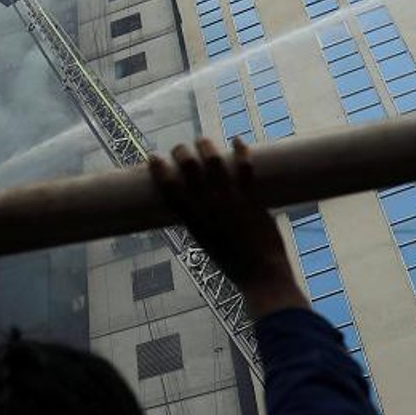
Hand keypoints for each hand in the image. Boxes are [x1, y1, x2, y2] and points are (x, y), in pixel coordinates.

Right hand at [149, 138, 307, 318]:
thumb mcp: (207, 243)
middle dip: (181, 152)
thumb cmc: (233, 264)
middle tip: (181, 149)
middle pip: (189, 167)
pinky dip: (241, 151)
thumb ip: (201, 224)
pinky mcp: (251, 198)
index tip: (154, 158)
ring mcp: (230, 200)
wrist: (261, 274)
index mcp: (193, 220)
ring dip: (206, 146)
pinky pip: (245, 168)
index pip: (169, 187)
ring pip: (214, 162)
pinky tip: (237, 140)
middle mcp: (208, 206)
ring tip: (202, 141)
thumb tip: (198, 208)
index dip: (159, 169)